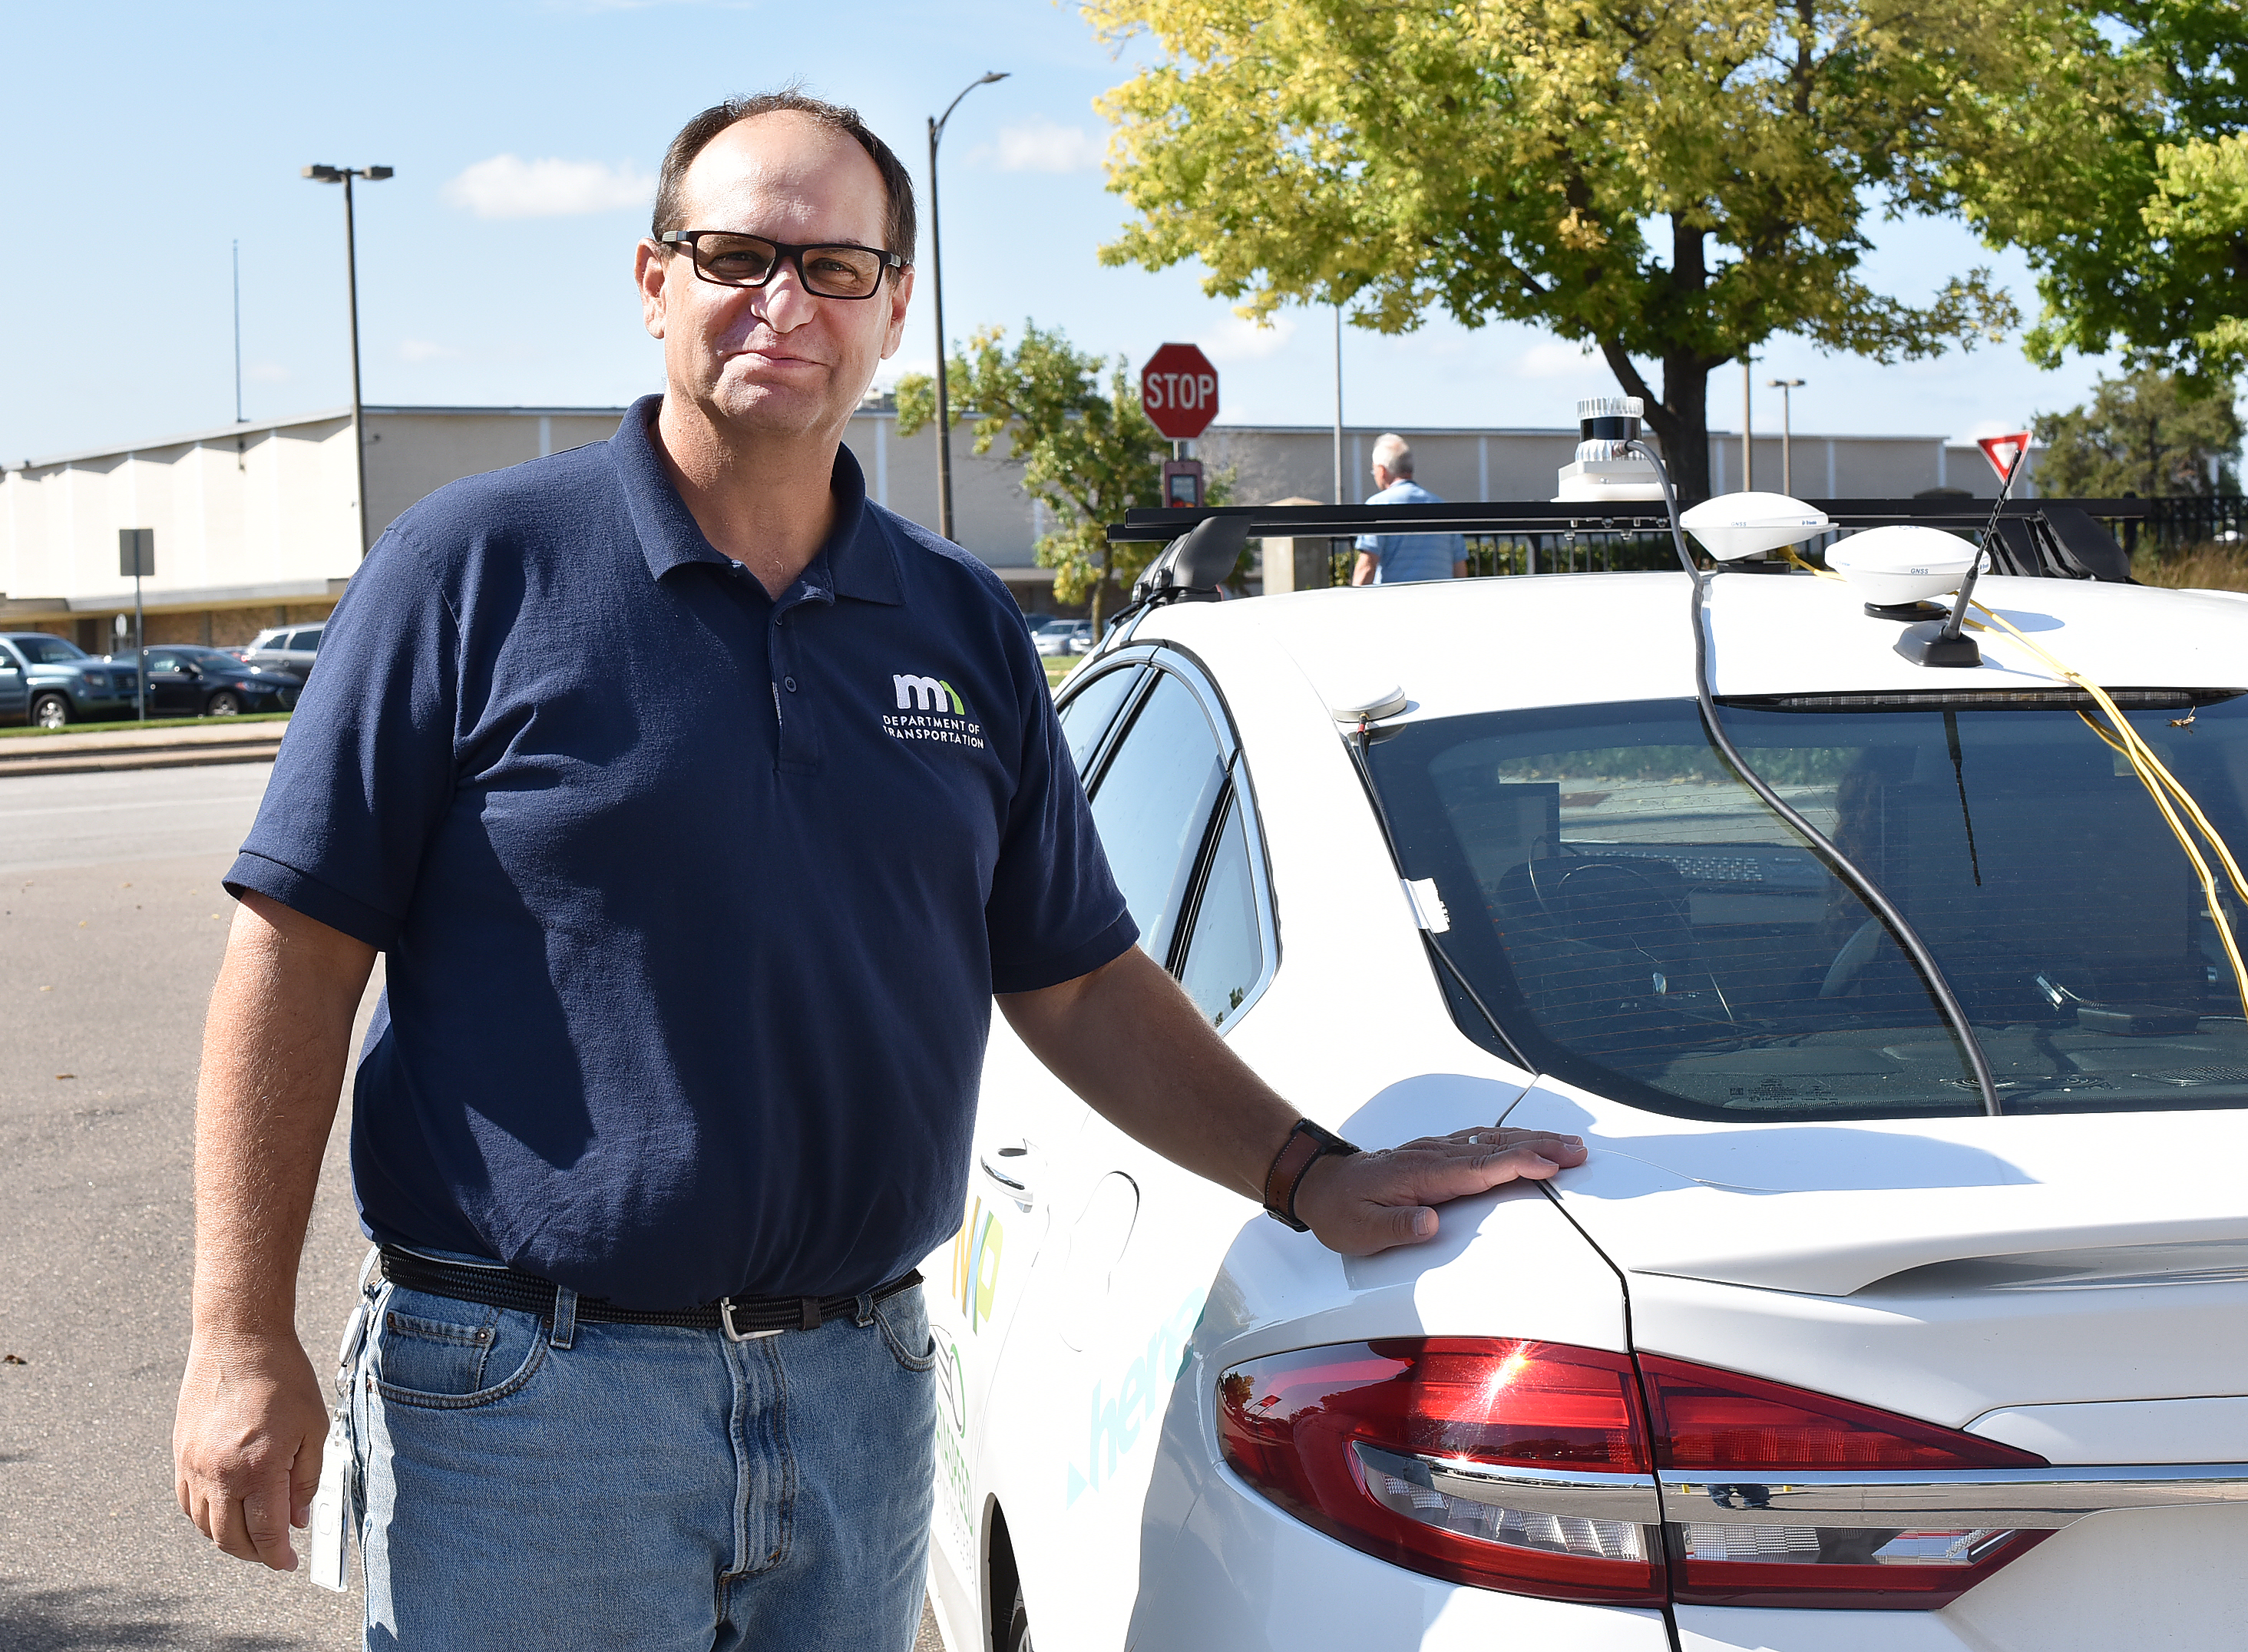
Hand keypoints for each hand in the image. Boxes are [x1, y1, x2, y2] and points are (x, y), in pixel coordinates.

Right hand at [173, 1330, 329, 1570]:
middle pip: (230, 1538)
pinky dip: (205, 1518)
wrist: (239, 1341)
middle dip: (255, 1553)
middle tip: (274, 1552)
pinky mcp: (180, 1454)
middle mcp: (220, 1473)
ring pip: (204, 1526)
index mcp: (259, 1468)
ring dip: (228, 1539)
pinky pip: (187, 1503)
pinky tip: (225, 1512)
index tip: (289, 1563)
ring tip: (253, 1534)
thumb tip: (298, 1520)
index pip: (265, 1533)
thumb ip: (306, 1480)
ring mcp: (194, 1465)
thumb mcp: (313, 1429)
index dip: (278, 1555)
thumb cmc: (283, 1378)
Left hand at [1291, 1126, 1587, 1256]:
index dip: (1515, 1164)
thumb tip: (1428, 1223)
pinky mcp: (1438, 1153)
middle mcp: (1433, 1156)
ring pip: (1491, 1140)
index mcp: (1420, 1174)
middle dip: (1539, 1146)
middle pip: (1494, 1147)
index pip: (1477, 1168)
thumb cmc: (1341, 1210)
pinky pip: (1481, 1141)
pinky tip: (1530, 1140)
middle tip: (1578, 1149)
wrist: (1320, 1184)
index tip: (1548, 1165)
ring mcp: (1437, 1151)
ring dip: (1531, 1138)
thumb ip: (1395, 1227)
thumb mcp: (1359, 1229)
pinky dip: (1511, 1139)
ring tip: (1568, 1142)